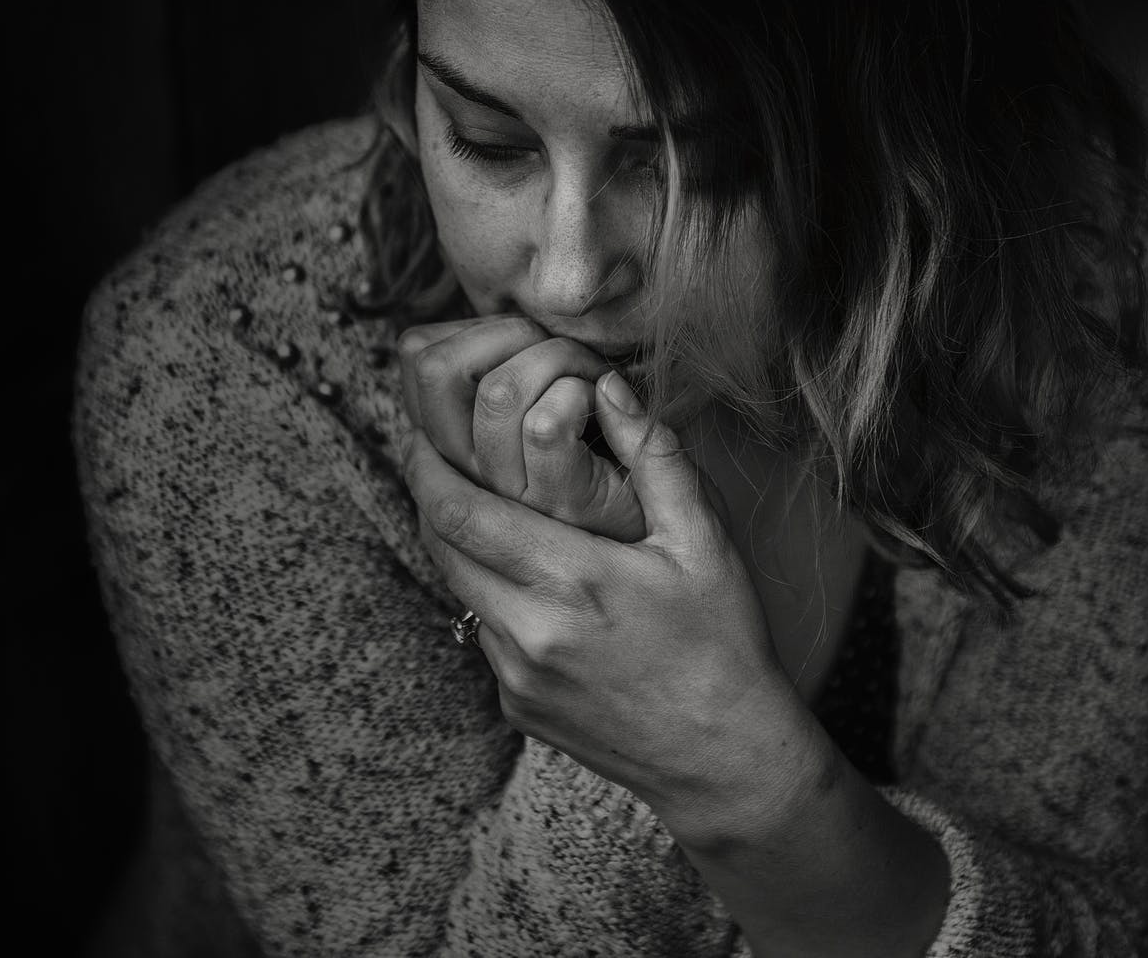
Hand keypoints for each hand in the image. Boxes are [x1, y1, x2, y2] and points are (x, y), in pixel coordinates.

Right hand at [397, 316, 645, 541]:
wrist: (666, 531)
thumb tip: (473, 323)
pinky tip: (607, 403)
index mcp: (452, 442)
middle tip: (557, 347)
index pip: (416, 355)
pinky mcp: (560, 503)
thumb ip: (500, 370)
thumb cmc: (606, 455)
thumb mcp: (530, 411)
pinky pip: (547, 424)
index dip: (471, 324)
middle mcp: (468, 471)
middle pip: (433, 366)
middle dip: (506, 330)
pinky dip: (585, 393)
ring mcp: (510, 493)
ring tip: (590, 375)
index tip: (525, 340)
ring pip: (498, 390)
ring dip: (558, 357)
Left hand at [399, 369, 791, 815]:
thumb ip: (655, 457)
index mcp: (572, 580)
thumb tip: (609, 387)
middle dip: (429, 495)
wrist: (724, 759)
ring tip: (480, 507)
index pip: (461, 512)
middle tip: (432, 453)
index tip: (423, 432)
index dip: (429, 466)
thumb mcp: (705, 542)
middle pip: (441, 548)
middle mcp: (528, 632)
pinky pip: (484, 634)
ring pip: (458, 591)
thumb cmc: (724, 643)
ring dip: (459, 547)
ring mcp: (515, 677)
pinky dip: (492, 597)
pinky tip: (531, 580)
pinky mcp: (516, 707)